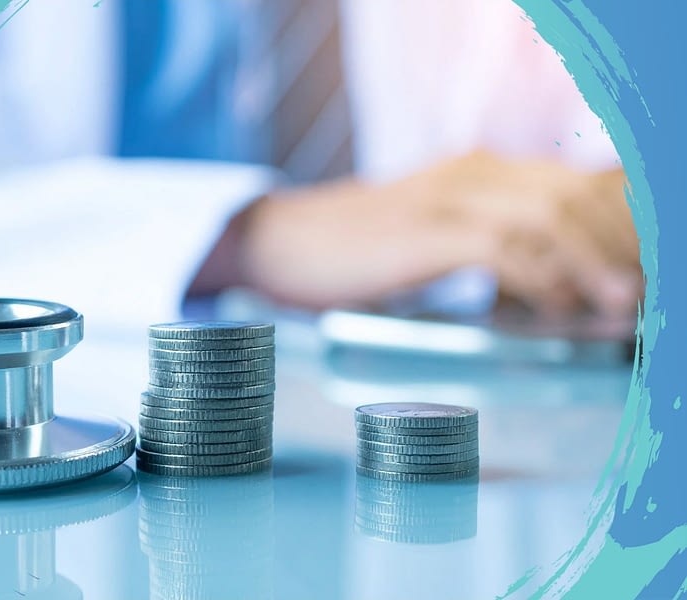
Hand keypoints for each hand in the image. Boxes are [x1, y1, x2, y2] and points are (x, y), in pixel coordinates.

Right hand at [191, 151, 641, 316]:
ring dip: (591, 261)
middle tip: (639, 294)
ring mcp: (446, 198)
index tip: (632, 273)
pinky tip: (556, 307)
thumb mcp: (432, 236)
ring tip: (618, 304)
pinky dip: (540, 277)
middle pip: (572, 196)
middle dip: (616, 244)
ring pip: (548, 217)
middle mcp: (472, 172)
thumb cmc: (354, 248)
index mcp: (478, 171)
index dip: (613, 227)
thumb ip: (488, 245)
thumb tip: (548, 283)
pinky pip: (501, 248)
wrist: (279, 239)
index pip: (572, 186)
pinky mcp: (423, 231)